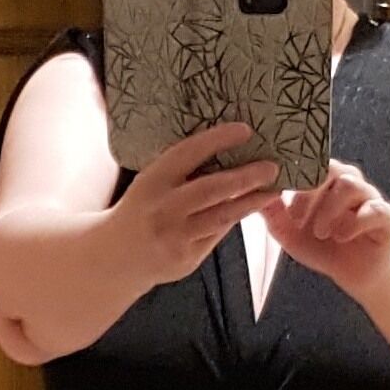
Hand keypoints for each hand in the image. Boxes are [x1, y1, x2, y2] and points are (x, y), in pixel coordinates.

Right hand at [113, 123, 280, 288]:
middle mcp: (163, 209)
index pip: (188, 154)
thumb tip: (226, 149)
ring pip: (222, 216)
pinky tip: (249, 207)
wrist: (117, 256)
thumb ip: (180, 171)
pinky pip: (217, 234)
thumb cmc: (142, 209)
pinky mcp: (186, 259)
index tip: (244, 130)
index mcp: (152, 181)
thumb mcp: (151, 183)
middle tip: (272, 167)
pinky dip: (234, 219)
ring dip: (251, 202)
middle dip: (246, 176)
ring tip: (273, 190)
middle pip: (212, 189)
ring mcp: (175, 237)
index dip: (217, 140)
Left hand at [259, 159, 389, 295]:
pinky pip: (375, 209)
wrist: (355, 273)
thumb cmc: (322, 246)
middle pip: (330, 168)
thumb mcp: (289, 233)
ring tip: (320, 232)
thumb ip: (273, 213)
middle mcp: (349, 183)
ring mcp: (369, 198)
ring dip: (330, 209)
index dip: (293, 172)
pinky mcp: (387, 218)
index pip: (310, 161)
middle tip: (296, 217)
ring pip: (351, 185)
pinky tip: (341, 237)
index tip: (276, 190)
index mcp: (325, 181)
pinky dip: (354, 222)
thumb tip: (251, 192)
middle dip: (309, 191)